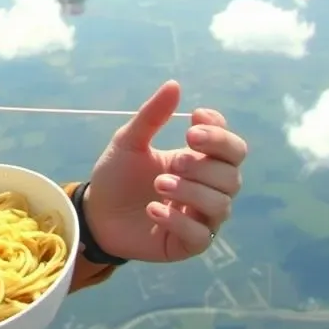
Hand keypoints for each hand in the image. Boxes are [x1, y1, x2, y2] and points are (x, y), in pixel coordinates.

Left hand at [82, 80, 245, 262]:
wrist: (95, 213)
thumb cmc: (117, 175)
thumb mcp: (129, 142)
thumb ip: (152, 116)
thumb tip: (174, 84)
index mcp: (199, 161)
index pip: (232, 148)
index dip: (220, 134)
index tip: (194, 119)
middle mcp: (207, 189)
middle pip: (232, 176)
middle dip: (205, 166)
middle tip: (174, 161)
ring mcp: (200, 218)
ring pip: (221, 205)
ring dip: (191, 191)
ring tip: (158, 184)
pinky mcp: (188, 244)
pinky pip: (200, 234)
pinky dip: (178, 220)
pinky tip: (152, 209)